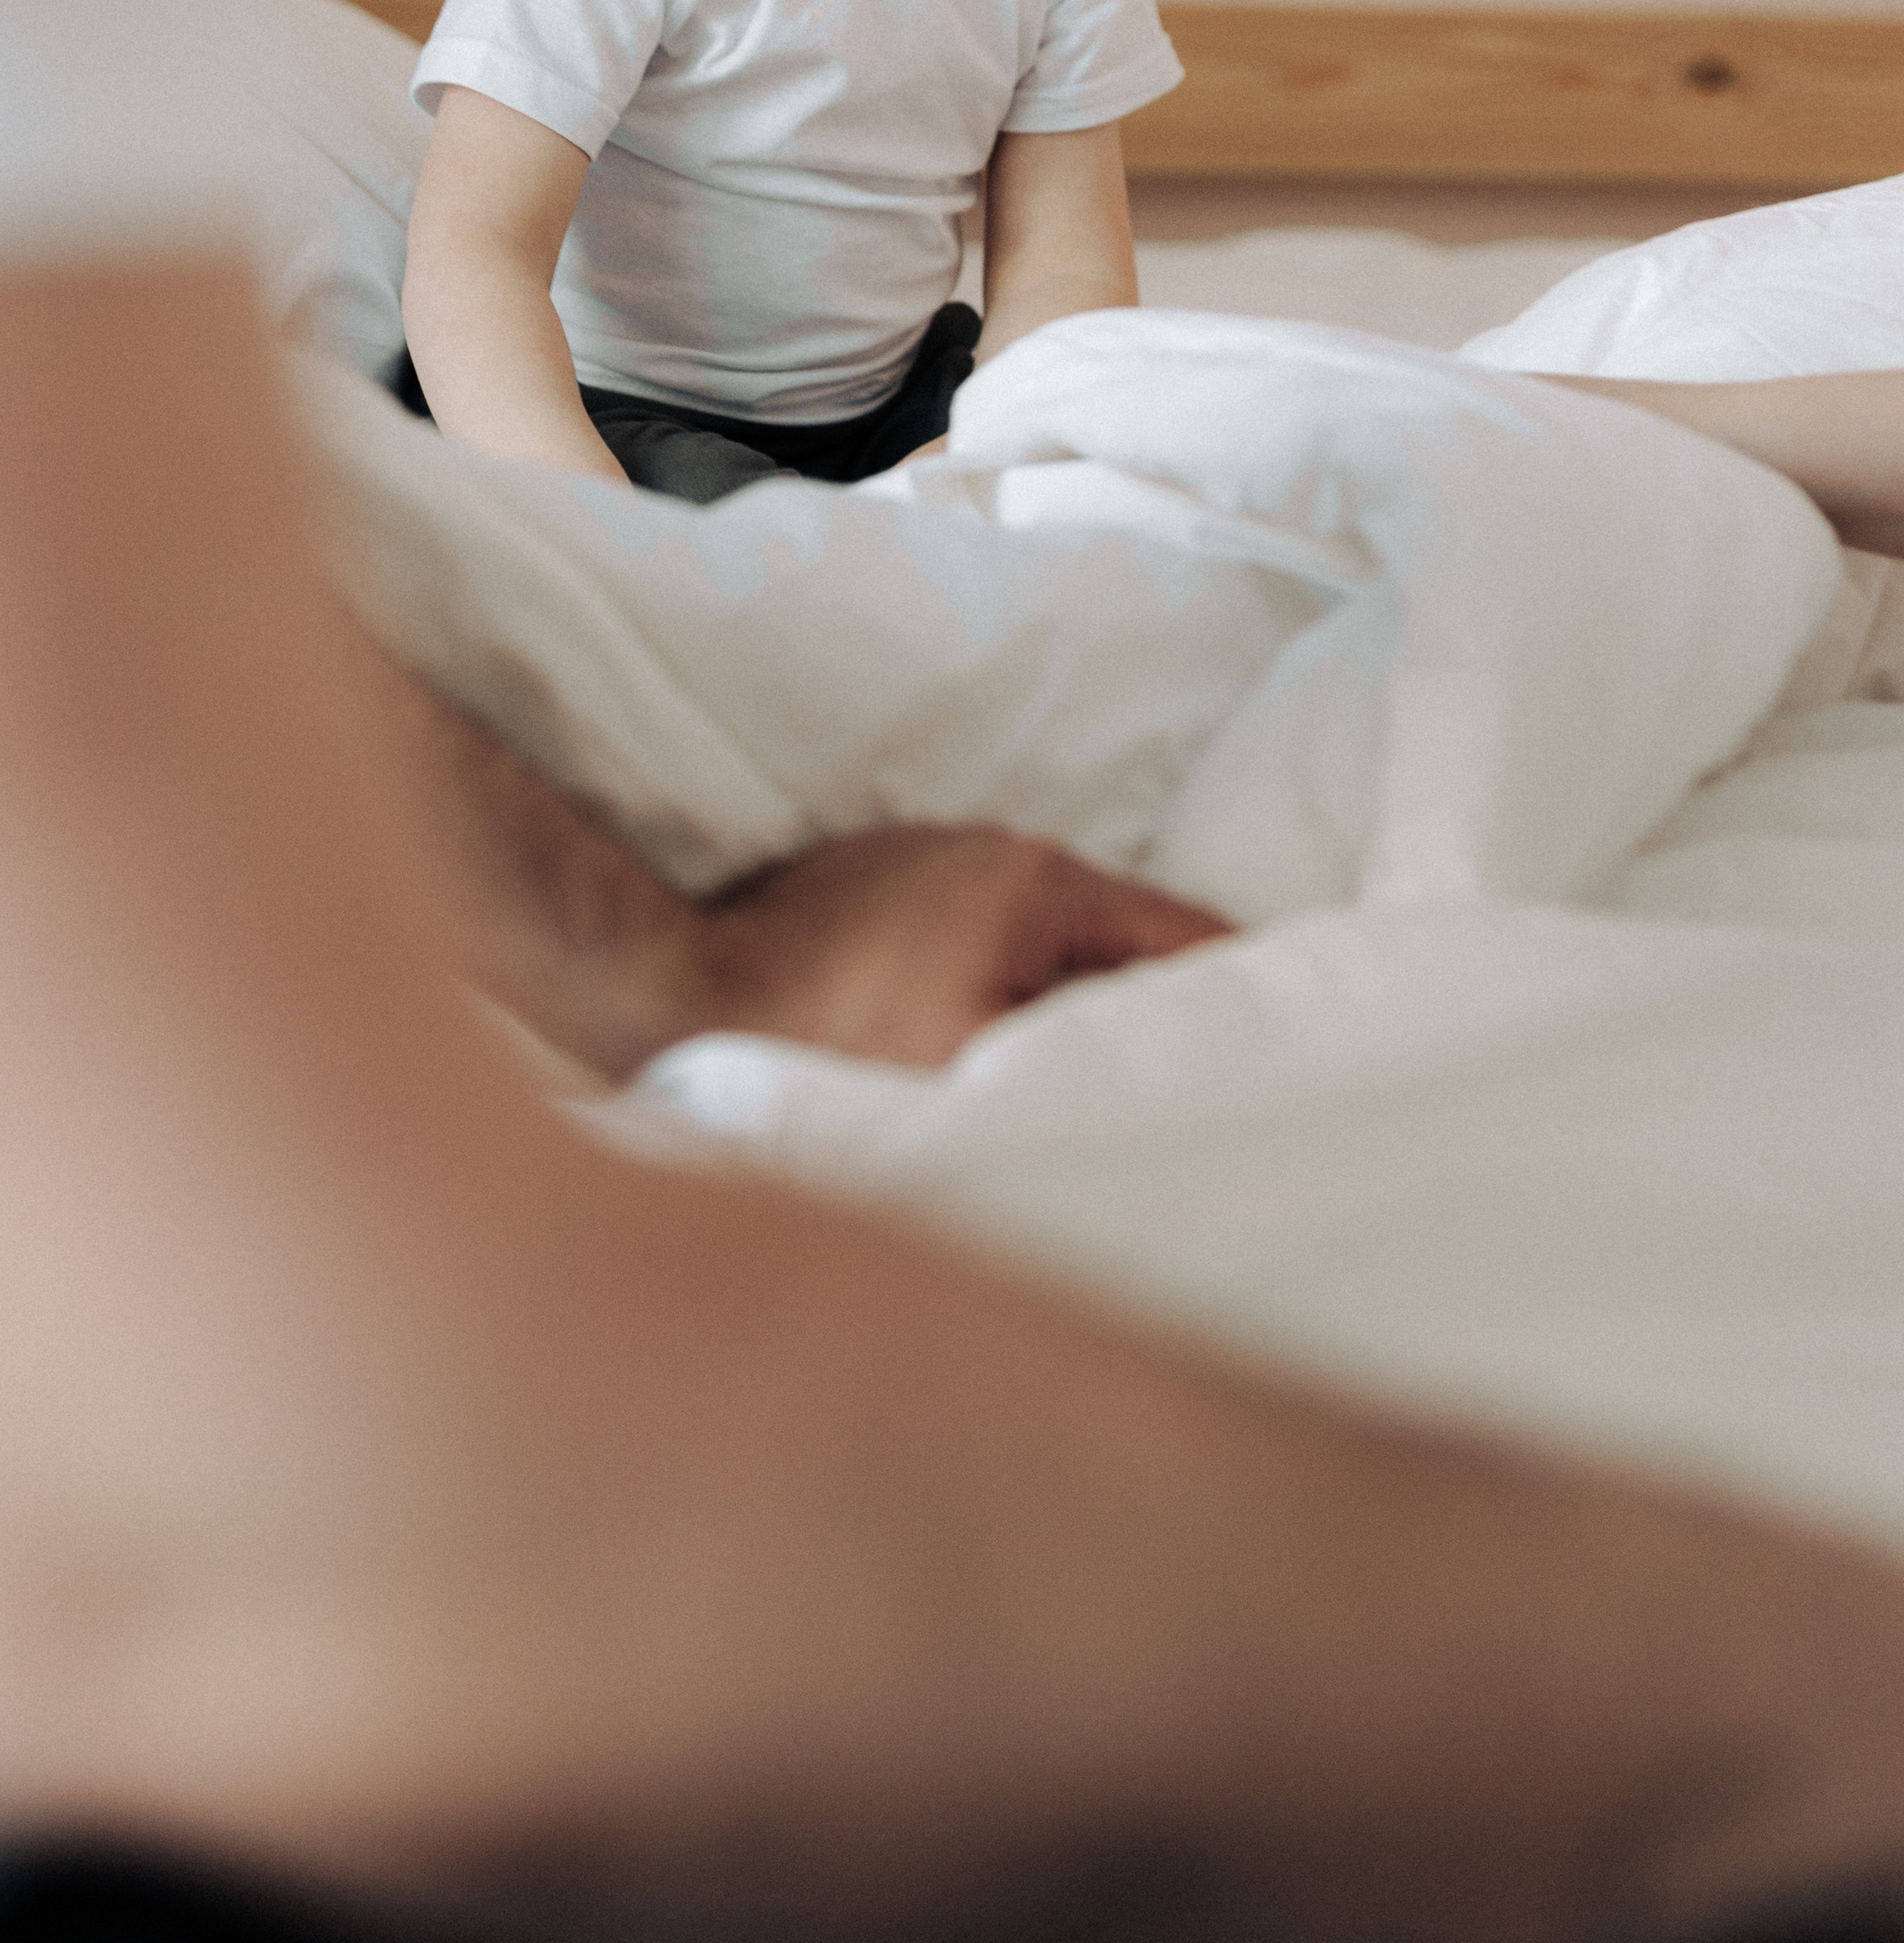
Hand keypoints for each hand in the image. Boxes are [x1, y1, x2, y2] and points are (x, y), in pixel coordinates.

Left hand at [675, 822, 1232, 1068]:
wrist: (659, 1005)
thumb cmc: (826, 1038)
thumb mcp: (982, 1056)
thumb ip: (1095, 1040)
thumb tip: (1193, 1042)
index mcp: (1037, 880)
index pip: (1186, 934)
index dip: (1241, 1000)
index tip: (1282, 1060)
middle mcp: (985, 852)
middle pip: (1116, 941)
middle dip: (1158, 1005)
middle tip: (1200, 1090)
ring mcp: (917, 869)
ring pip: (1039, 943)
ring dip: (1069, 999)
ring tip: (1096, 1081)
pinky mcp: (854, 899)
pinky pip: (962, 947)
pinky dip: (990, 989)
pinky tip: (982, 1049)